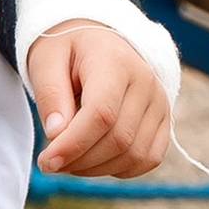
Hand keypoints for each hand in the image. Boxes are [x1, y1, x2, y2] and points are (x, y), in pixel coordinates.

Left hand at [27, 23, 172, 180]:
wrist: (94, 39)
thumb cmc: (66, 50)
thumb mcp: (45, 62)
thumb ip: (50, 96)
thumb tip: (57, 136)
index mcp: (115, 61)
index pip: (101, 114)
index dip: (73, 145)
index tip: (46, 161)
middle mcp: (145, 82)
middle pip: (118, 139)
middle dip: (80, 160)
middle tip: (50, 162)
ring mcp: (159, 102)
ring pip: (134, 154)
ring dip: (96, 169)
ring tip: (69, 159)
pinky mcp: (163, 119)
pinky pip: (148, 158)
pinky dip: (119, 169)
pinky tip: (94, 160)